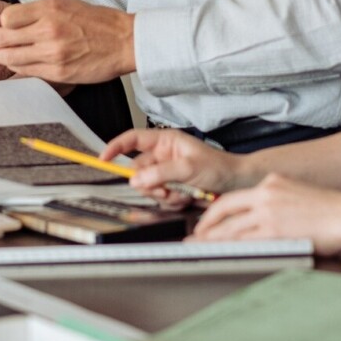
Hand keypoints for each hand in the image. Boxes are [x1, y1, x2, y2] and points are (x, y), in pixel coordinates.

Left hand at [0, 0, 134, 85]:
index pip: (6, 17)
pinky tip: (23, 65)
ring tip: (6, 55)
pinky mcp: (58, 73)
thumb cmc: (97, 22)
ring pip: (10, 58)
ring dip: (4, 58)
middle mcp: (48, 30)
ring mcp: (53, 53)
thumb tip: (10, 20)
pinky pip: (27, 72)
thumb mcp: (66, 5)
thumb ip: (38, 12)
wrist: (125, 41)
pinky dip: (20, 69)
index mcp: (50, 9)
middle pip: (2, 39)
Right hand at [100, 127, 252, 202]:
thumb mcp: (188, 168)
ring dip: (163, 195)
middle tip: (166, 191)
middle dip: (150, 184)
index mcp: (165, 140)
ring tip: (182, 194)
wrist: (236, 183)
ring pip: (148, 187)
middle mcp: (162, 155)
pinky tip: (186, 198)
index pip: (132, 139)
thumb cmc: (218, 167)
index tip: (103, 158)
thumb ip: (161, 173)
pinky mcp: (171, 186)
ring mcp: (166, 172)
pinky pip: (159, 197)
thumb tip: (136, 179)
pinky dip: (171, 201)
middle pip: (138, 170)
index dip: (116, 147)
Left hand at [190, 173, 340, 253]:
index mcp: (270, 183)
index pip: (233, 198)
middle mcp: (266, 193)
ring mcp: (269, 212)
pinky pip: (245, 241)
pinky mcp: (275, 230)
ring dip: (212, 240)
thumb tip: (259, 218)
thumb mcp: (295, 194)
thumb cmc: (328, 210)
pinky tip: (221, 254)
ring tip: (199, 249)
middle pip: (225, 211)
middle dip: (206, 227)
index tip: (205, 222)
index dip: (214, 212)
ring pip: (231, 228)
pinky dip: (230, 248)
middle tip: (193, 237)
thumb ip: (274, 202)